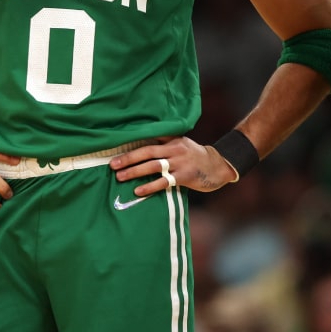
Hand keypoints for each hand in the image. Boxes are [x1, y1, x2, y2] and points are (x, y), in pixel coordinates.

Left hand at [110, 136, 236, 194]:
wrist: (218, 165)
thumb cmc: (195, 155)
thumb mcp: (181, 143)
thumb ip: (164, 142)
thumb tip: (141, 143)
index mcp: (172, 140)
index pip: (148, 141)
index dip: (132, 146)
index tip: (116, 150)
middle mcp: (174, 150)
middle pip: (147, 152)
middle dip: (129, 159)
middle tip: (113, 165)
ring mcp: (179, 163)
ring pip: (154, 166)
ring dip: (135, 172)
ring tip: (121, 177)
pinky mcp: (184, 177)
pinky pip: (164, 182)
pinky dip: (150, 186)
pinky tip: (138, 191)